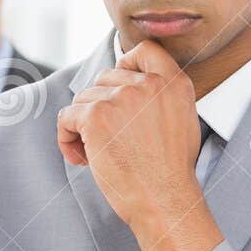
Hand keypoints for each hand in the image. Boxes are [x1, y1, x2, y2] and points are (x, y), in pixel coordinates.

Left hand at [56, 39, 204, 228]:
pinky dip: (67, 138)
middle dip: (100, 105)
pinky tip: (83, 158)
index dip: (127, 63)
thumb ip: (164, 96)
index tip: (119, 86)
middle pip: (105, 77)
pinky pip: (66, 118)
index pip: (146, 49)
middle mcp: (148, 84)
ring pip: (83, 99)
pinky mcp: (95, 117)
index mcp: (174, 83)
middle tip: (109, 137)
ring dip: (83, 126)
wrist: (165, 200)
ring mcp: (120, 98)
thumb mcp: (184, 121)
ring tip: (97, 153)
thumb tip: (132, 84)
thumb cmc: (171, 171)